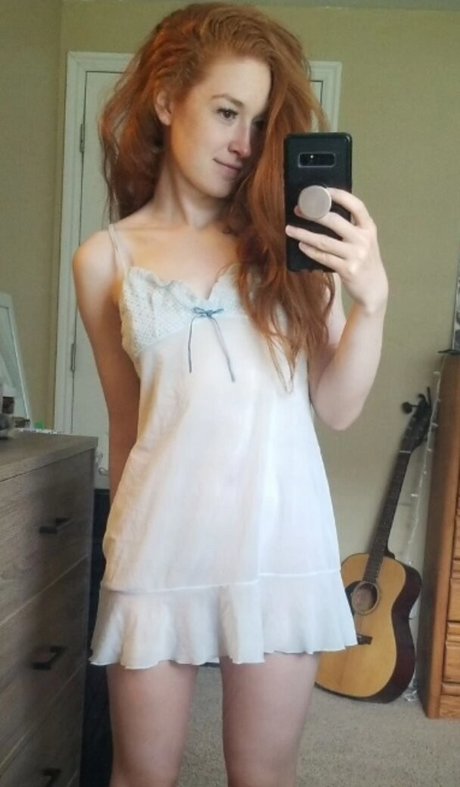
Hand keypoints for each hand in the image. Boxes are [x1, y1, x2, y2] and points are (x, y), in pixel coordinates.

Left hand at [285, 188, 387, 312]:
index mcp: (369, 228)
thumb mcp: (365, 241)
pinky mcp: (347, 270)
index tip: (322, 190)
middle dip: (313, 214)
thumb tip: (325, 211)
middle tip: (298, 210)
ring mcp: (356, 255)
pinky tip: (301, 245)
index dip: (339, 195)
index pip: (356, 205)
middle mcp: (363, 239)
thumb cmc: (364, 261)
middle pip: (335, 221)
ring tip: (290, 229)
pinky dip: (310, 251)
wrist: (374, 288)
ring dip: (304, 234)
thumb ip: (351, 227)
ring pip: (324, 241)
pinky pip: (323, 257)